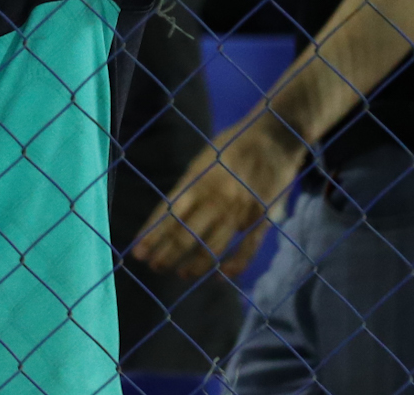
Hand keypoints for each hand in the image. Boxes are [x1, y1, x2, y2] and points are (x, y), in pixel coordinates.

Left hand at [131, 115, 306, 279]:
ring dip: (194, 265)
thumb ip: (189, 187)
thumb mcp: (203, 159)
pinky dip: (233, 266)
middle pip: (186, 235)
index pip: (169, 214)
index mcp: (198, 181)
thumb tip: (169, 215)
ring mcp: (240, 211)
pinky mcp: (262, 219)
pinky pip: (246, 249)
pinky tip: (219, 276)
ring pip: (212, 247)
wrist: (275, 136)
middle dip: (167, 254)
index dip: (152, 236)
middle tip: (155, 267)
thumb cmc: (233, 144)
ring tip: (181, 274)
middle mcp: (215, 198)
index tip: (138, 252)